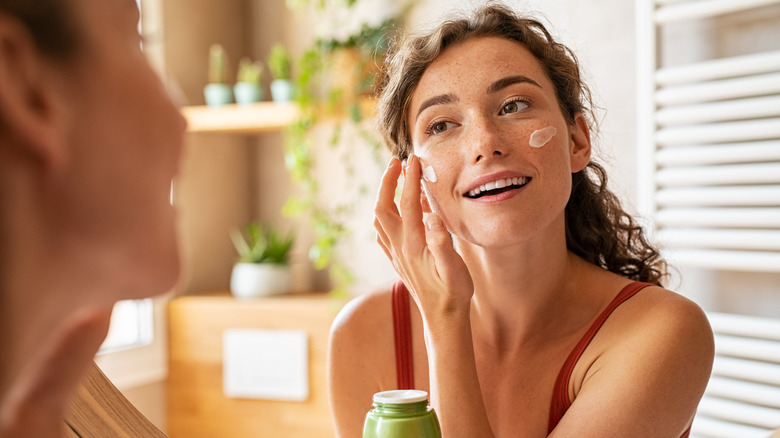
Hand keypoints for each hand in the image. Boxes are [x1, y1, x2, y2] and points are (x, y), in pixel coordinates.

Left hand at [373, 156, 473, 319]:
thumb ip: (443, 244)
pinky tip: (395, 212)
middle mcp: (400, 247)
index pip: (408, 203)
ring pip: (380, 219)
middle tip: (397, 162)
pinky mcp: (397, 261)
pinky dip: (385, 215)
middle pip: (384, 206)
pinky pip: (383, 233)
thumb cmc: (453, 294)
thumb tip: (432, 217)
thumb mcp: (455, 270)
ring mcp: (396, 254)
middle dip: (387, 181)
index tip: (414, 159)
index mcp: (414, 244)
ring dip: (384, 196)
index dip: (410, 178)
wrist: (442, 320)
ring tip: (395, 180)